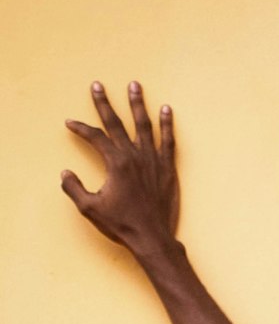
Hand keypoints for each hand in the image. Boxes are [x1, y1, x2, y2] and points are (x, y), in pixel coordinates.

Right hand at [62, 81, 178, 255]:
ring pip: (144, 125)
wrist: (153, 239)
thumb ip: (74, 188)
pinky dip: (167, 125)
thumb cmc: (122, 225)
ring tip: (134, 85)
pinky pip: (168, 142)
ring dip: (137, 104)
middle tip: (98, 85)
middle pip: (117, 123)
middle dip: (105, 103)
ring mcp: (153, 161)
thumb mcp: (90, 209)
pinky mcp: (168, 169)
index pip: (95, 137)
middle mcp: (134, 156)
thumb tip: (65, 173)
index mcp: (116, 163)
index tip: (71, 123)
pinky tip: (166, 110)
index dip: (81, 128)